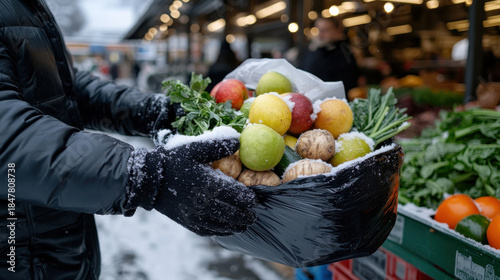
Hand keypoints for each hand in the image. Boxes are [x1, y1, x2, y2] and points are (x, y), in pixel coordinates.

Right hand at [126, 132, 257, 235]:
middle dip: (245, 215)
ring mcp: (196, 215)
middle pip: (233, 213)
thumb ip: (217, 145)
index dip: (249, 199)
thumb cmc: (173, 162)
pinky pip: (208, 231)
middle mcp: (205, 203)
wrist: (149, 180)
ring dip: (236, 225)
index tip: (255, 200)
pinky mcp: (188, 222)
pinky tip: (226, 230)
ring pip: (223, 224)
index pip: (237, 195)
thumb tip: (238, 140)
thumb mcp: (195, 148)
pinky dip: (221, 231)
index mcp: (210, 184)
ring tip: (244, 225)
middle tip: (253, 215)